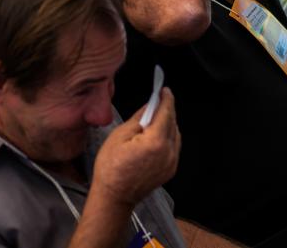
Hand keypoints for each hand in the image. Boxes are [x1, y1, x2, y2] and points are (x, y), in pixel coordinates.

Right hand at [91, 88, 179, 209]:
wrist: (114, 197)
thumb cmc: (111, 167)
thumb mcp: (120, 135)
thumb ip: (138, 118)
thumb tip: (149, 106)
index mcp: (155, 141)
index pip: (166, 113)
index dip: (165, 99)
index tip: (164, 89)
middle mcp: (168, 152)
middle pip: (172, 122)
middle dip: (166, 109)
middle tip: (159, 99)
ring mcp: (171, 163)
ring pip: (175, 134)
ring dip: (168, 122)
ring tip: (156, 116)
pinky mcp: (170, 170)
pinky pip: (174, 146)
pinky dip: (168, 136)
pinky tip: (157, 133)